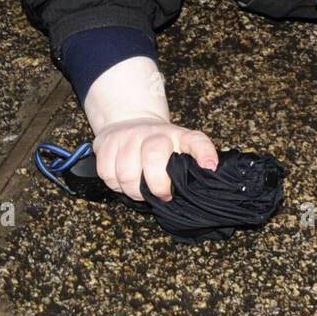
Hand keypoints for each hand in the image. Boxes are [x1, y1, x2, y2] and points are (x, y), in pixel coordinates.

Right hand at [92, 115, 218, 201]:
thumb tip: (204, 178)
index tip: (210, 167)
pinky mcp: (106, 142)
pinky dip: (114, 184)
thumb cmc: (159, 144)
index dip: (203, 152)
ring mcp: (128, 136)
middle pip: (154, 158)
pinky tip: (121, 179)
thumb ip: (190, 162)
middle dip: (157, 185)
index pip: (195, 140)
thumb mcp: (178, 148)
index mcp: (177, 136)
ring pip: (126, 172)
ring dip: (133, 190)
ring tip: (139, 188)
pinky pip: (107, 173)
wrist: (129, 121)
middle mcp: (153, 133)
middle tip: (162, 194)